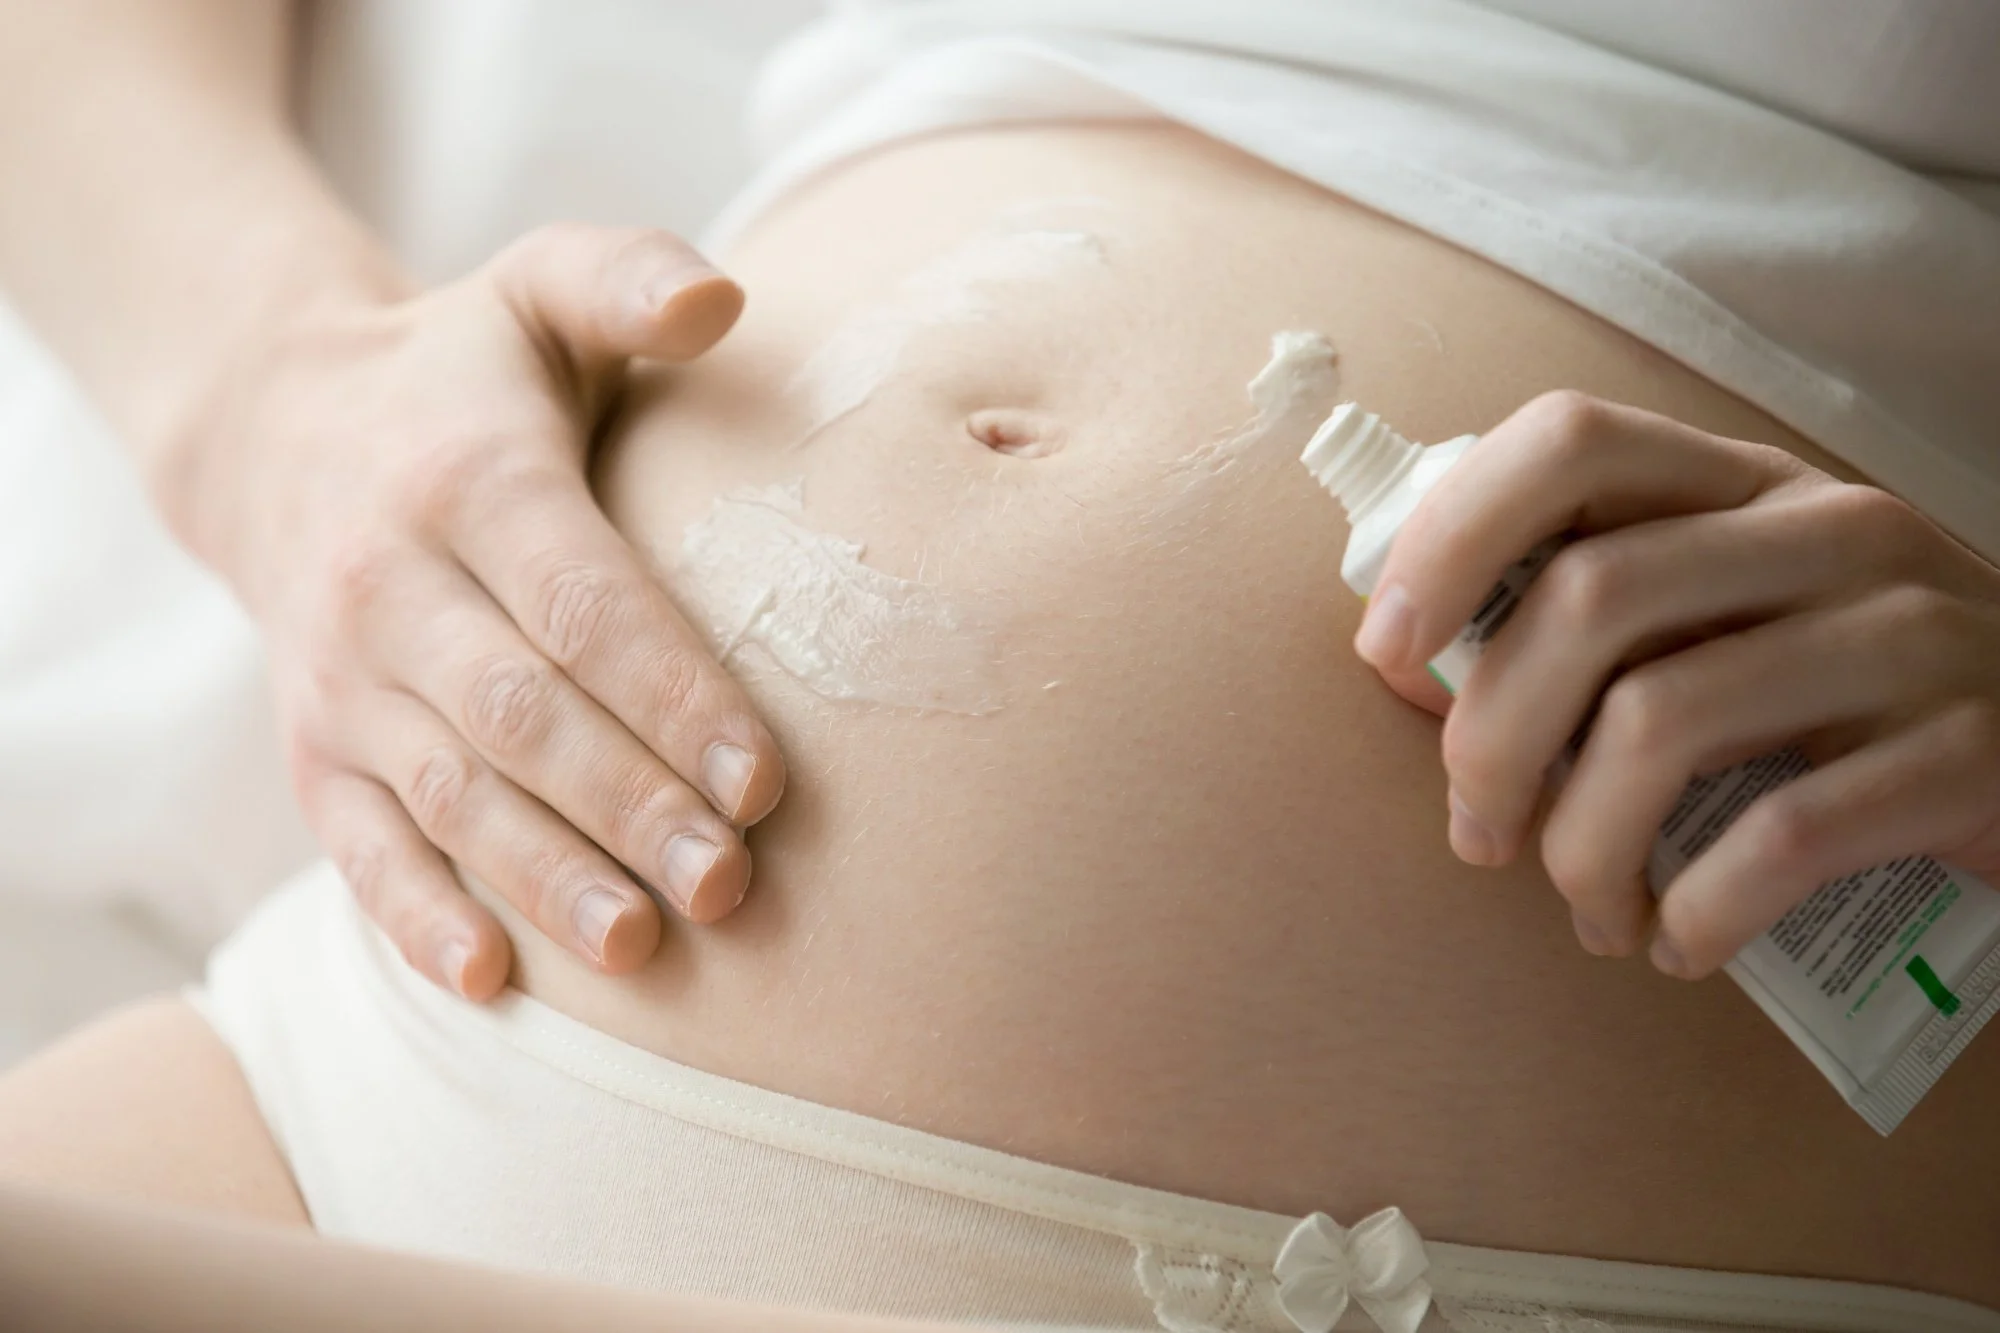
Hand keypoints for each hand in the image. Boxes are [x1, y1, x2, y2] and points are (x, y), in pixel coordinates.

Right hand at [154, 224, 787, 998]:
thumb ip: (629, 279)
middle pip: (522, 717)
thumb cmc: (463, 375)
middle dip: (629, 808)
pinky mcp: (311, 744)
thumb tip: (723, 299)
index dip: (671, 694)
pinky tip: (489, 980)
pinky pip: (355, 842)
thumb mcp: (539, 288)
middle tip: (729, 884)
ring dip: (545, 879)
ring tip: (642, 947)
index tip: (763, 779)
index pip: (581, 603)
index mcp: (468, 480)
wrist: (275, 428)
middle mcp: (389, 584)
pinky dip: (414, 914)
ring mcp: (340, 676)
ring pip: (448, 793)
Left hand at [1353, 391, 1999, 977]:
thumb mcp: (1731, 613)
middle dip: (1490, 742)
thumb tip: (1419, 667)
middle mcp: (1828, 531)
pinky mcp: (1970, 754)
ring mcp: (1908, 634)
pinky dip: (1699, 908)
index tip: (1388, 648)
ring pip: (1661, 725)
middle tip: (1479, 834)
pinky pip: (1781, 837)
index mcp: (1745, 484)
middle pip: (1588, 602)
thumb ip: (1600, 613)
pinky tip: (1681, 942)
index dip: (1449, 537)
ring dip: (1582, 848)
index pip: (1567, 441)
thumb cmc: (1845, 694)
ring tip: (1587, 910)